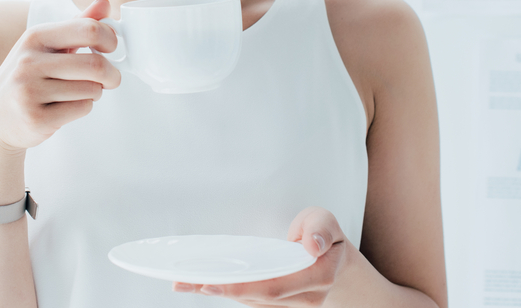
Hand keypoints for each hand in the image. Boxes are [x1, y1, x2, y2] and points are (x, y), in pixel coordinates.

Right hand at [0, 0, 121, 153]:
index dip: (109, 39)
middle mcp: (28, 62)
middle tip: (111, 78)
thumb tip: (104, 3)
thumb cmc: (25, 78)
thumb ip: (77, 24)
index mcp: (34, 37)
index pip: (87, 30)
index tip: (110, 48)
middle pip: (94, 65)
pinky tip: (68, 105)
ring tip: (80, 91)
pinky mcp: (36, 119)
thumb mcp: (46, 45)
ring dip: (95, 92)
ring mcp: (29, 91)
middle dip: (111, 74)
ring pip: (91, 89)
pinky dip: (84, 107)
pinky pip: (82, 108)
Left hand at [172, 207, 347, 305]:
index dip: (245, 287)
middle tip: (192, 283)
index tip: (217, 283)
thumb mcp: (325, 220)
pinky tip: (202, 285)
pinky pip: (250, 299)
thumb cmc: (325, 235)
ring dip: (219, 292)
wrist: (333, 255)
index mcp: (318, 277)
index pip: (276, 287)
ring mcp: (291, 304)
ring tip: (187, 283)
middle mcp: (304, 297)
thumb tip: (312, 245)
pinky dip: (226, 291)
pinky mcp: (277, 303)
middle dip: (224, 291)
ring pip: (251, 301)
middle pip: (259, 298)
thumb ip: (321, 229)